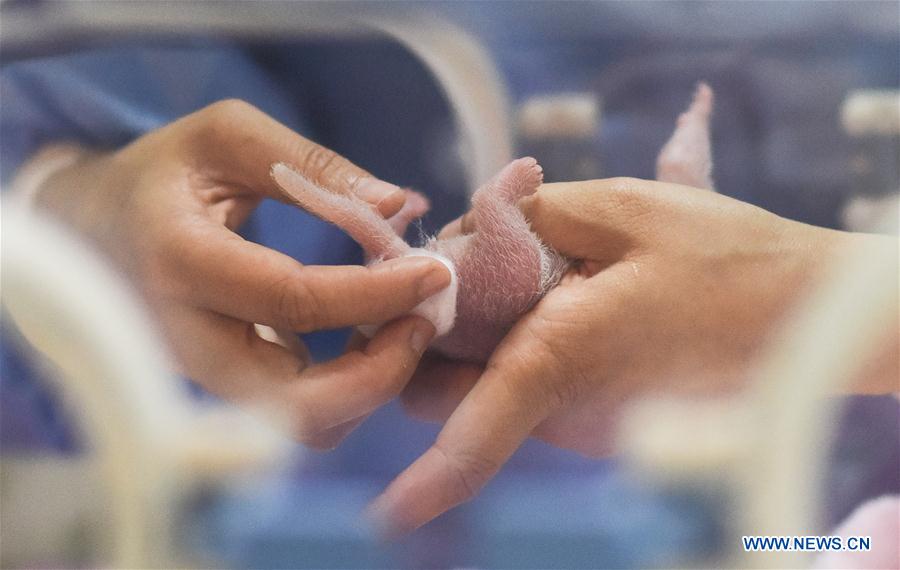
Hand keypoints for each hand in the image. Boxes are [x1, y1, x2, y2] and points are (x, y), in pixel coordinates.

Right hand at [27, 100, 450, 448]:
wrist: (89, 229)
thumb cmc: (164, 173)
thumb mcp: (228, 137)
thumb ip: (313, 165)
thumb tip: (400, 206)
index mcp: (179, 257)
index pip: (292, 297)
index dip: (375, 292)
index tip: (436, 274)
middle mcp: (181, 334)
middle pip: (292, 398)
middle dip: (377, 371)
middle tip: (424, 321)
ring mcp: (195, 373)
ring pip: (296, 422)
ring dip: (364, 387)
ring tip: (402, 328)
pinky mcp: (217, 387)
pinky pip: (291, 415)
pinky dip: (343, 391)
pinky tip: (367, 341)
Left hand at [372, 177, 895, 534]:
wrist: (808, 316)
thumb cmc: (724, 260)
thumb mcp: (619, 209)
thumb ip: (525, 216)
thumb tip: (461, 238)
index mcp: (557, 358)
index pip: (466, 439)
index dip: (422, 485)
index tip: (386, 512)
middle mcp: (561, 411)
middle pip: (443, 398)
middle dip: (422, 348)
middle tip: (439, 282)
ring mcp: (579, 422)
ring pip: (478, 391)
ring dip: (468, 342)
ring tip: (508, 274)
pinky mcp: (595, 420)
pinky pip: (522, 387)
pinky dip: (511, 346)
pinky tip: (549, 296)